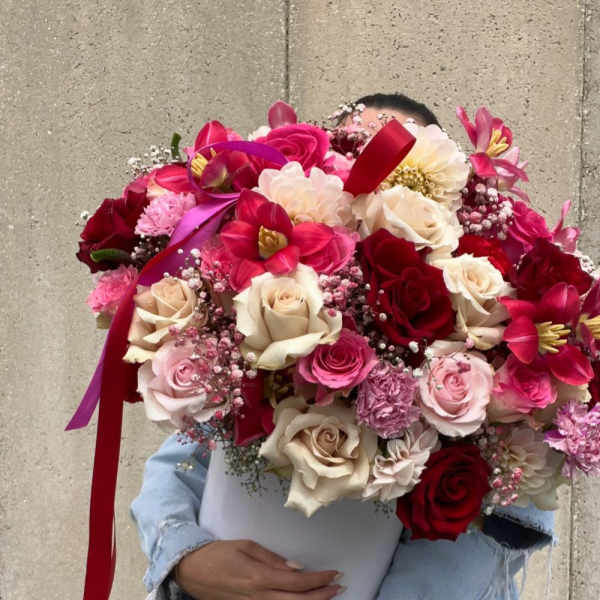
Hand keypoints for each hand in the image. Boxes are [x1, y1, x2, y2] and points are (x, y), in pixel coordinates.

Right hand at [174, 539, 344, 599]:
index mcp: (259, 578)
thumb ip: (272, 558)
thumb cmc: (218, 553)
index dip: (318, 580)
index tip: (334, 573)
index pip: (297, 583)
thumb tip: (297, 567)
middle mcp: (258, 597)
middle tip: (339, 587)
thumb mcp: (246, 546)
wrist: (191, 570)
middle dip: (321, 596)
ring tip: (328, 596)